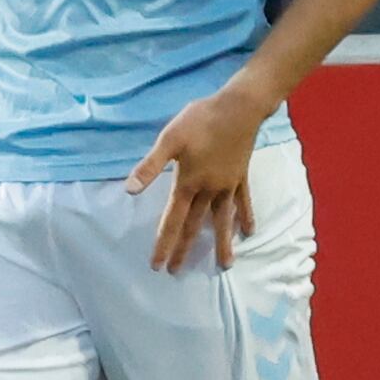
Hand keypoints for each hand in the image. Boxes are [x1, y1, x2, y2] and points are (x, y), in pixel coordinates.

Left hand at [125, 86, 266, 272]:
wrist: (239, 107)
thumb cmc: (201, 120)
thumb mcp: (170, 139)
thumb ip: (150, 166)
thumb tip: (130, 190)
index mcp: (189, 183)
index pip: (173, 220)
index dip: (164, 243)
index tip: (158, 265)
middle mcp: (209, 190)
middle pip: (194, 226)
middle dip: (184, 249)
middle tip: (176, 272)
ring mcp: (228, 185)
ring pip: (223, 220)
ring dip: (222, 243)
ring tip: (225, 265)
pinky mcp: (241, 176)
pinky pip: (243, 202)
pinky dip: (245, 217)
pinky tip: (249, 232)